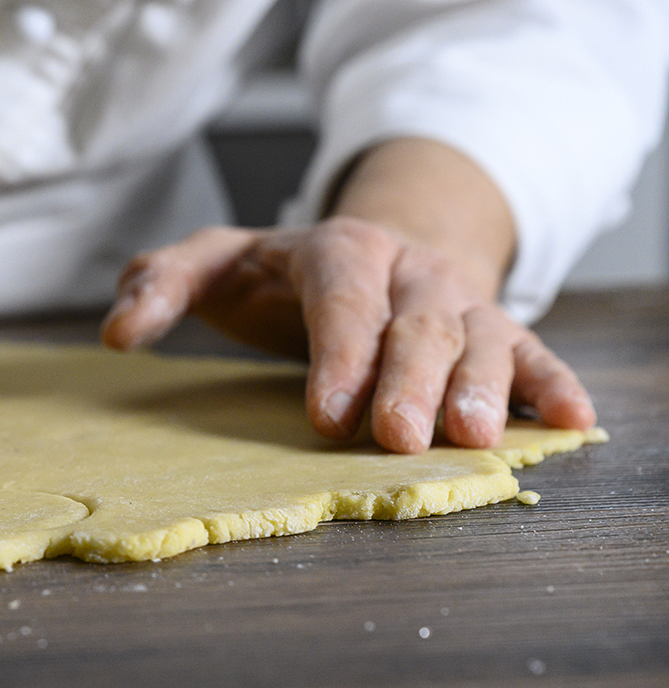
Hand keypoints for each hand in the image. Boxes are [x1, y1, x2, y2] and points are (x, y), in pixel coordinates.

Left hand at [100, 219, 595, 452]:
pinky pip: (532, 351)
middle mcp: (406, 272)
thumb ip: (162, 284)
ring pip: (480, 338)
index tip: (326, 413)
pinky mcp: (495, 328)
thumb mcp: (215, 263)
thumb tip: (116, 331)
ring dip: (481, 387)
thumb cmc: (282, 273)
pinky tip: (571, 421)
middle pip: (414, 323)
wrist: (375, 248)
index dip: (338, 353)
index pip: (341, 298)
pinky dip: (551, 384)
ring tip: (473, 439)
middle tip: (395, 438)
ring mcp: (457, 299)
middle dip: (407, 380)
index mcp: (336, 251)